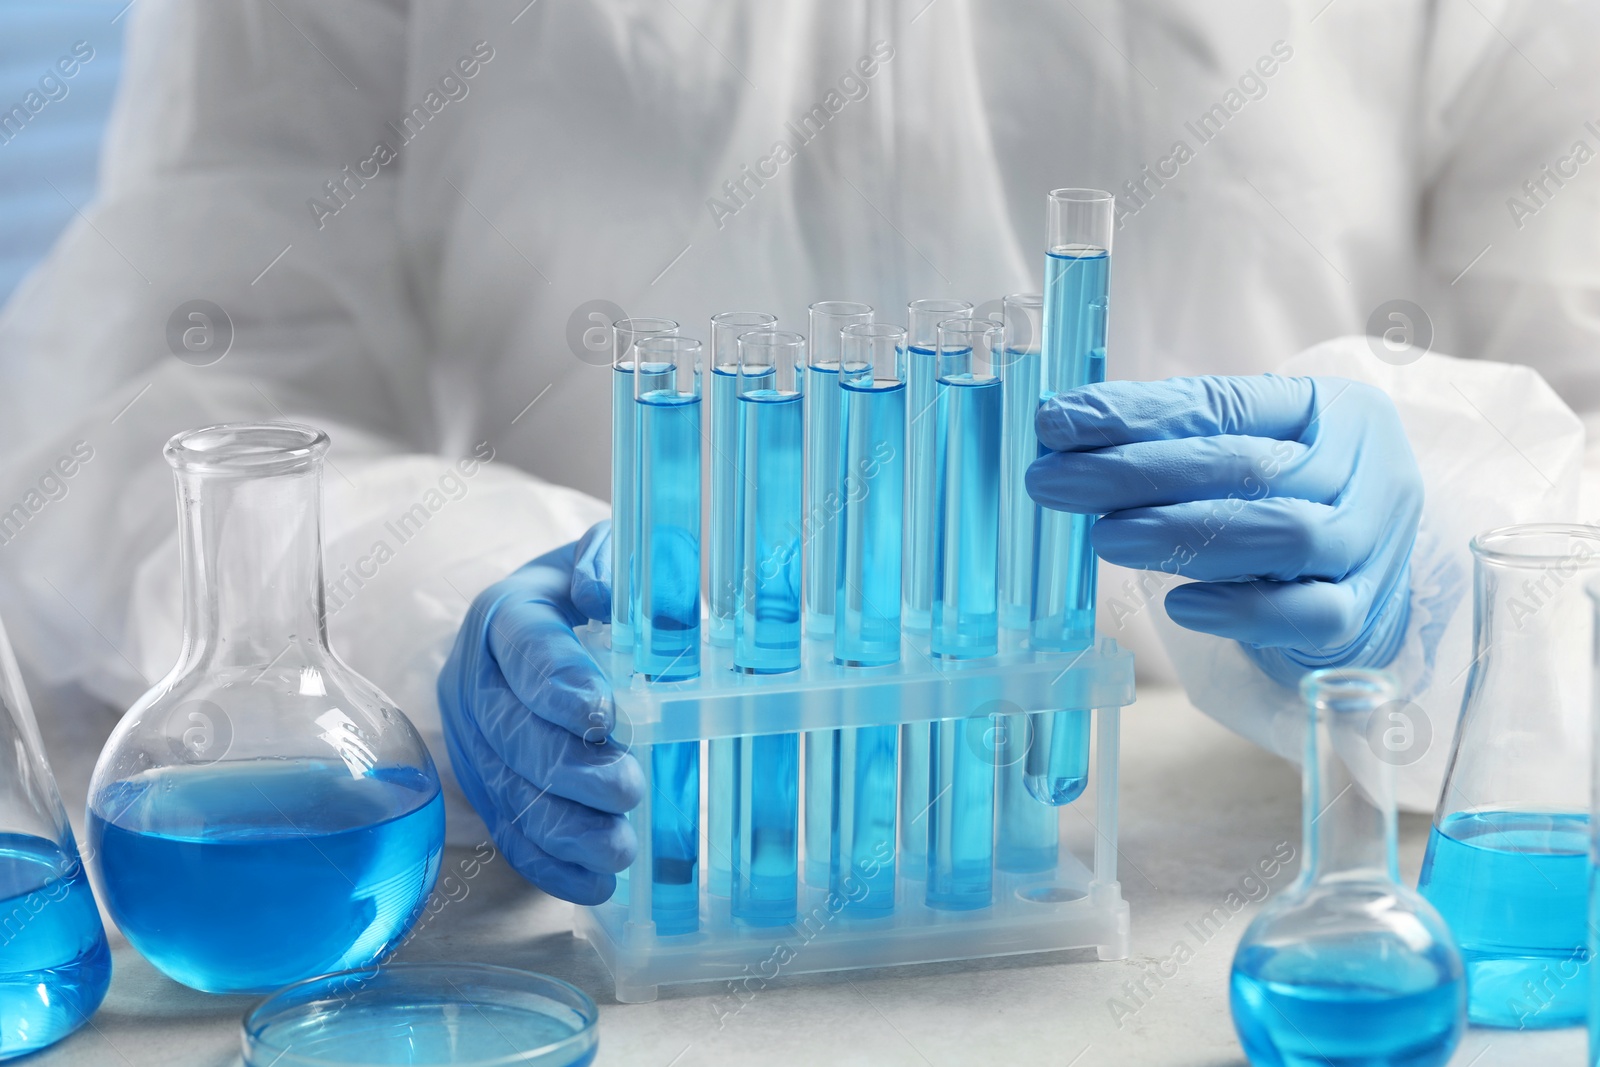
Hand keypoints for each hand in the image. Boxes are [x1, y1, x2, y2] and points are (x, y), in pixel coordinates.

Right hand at [438, 520, 641, 902]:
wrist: (553, 622)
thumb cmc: (594, 588)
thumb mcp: (607, 554)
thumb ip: (611, 559)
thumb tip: (599, 592)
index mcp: (505, 615)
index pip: (524, 648)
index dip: (558, 682)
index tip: (602, 713)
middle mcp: (475, 680)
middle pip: (512, 730)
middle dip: (568, 767)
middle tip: (627, 787)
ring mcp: (472, 739)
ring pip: (507, 789)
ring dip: (563, 826)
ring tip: (620, 848)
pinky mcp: (486, 785)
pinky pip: (508, 830)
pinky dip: (549, 862)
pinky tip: (595, 882)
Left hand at [1026, 375, 1421, 685]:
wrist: (1367, 577)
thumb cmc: (1289, 501)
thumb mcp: (1244, 453)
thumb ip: (1169, 440)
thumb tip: (1061, 430)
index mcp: (1333, 411)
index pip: (1226, 404)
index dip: (1137, 414)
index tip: (1057, 422)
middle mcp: (1365, 471)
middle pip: (1251, 467)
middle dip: (1140, 474)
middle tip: (1056, 482)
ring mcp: (1373, 546)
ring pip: (1287, 535)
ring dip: (1184, 536)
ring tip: (1106, 538)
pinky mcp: (1365, 616)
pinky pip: (1309, 615)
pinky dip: (1240, 611)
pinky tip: (1179, 604)